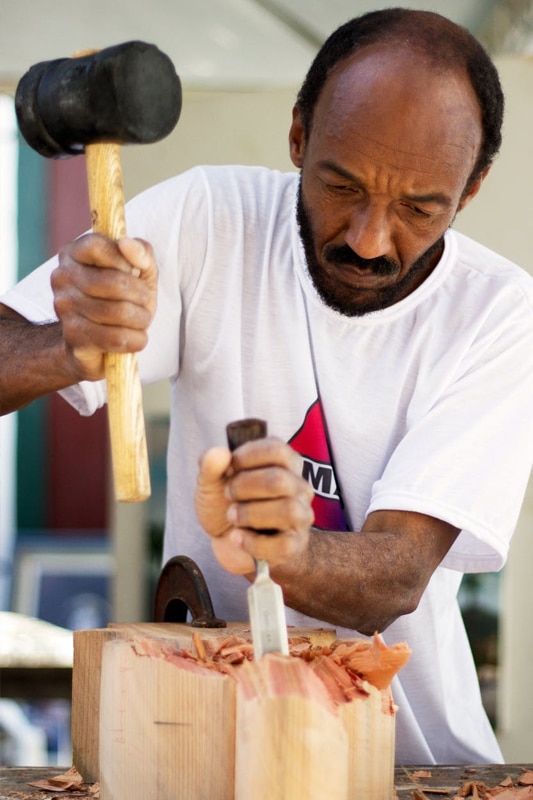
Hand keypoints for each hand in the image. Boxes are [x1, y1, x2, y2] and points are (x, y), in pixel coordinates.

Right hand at [51, 234, 157, 380]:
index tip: (133, 272)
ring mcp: (64, 308)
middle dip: (141, 295)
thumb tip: (128, 244)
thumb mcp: (138, 270)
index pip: (97, 246)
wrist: (97, 340)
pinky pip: (115, 338)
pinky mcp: (73, 338)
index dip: (124, 260)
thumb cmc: (121, 298)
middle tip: (144, 301)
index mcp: (73, 253)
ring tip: (140, 320)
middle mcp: (62, 277)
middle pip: (115, 282)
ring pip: (118, 312)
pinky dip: (136, 339)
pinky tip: (136, 338)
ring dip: (141, 319)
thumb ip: (141, 252)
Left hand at [194, 437, 313, 573]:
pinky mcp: (295, 545)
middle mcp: (298, 487)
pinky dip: (253, 542)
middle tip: (228, 494)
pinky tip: (237, 537)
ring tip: (232, 516)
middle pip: (280, 480)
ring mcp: (300, 516)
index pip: (277, 450)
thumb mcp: (211, 482)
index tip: (230, 468)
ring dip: (251, 514)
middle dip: (245, 487)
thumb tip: (219, 453)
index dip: (247, 457)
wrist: (227, 541)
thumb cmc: (226, 504)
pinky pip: (283, 544)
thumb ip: (210, 465)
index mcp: (284, 463)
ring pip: (288, 511)